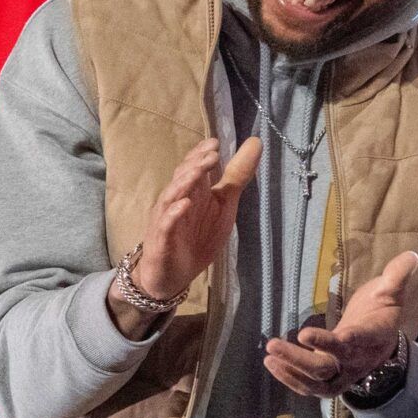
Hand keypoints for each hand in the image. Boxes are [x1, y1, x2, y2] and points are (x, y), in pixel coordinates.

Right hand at [107, 137, 261, 338]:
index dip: (200, 154)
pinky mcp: (162, 240)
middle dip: (195, 164)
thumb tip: (255, 142)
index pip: (192, 167)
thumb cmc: (197, 235)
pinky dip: (174, 214)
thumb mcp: (223, 204)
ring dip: (183, 183)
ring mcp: (166, 220)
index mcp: (191, 192)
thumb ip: (236, 176)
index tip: (215, 142)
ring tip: (197, 172)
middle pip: (182, 178)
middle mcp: (176, 201)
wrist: (173, 274)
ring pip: (171, 197)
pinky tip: (184, 205)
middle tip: (211, 153)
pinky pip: (166, 225)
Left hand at [264, 250, 417, 398]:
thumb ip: (397, 275)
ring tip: (269, 355)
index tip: (309, 335)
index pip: (357, 339)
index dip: (338, 340)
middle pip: (327, 367)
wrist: (381, 341)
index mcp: (373, 336)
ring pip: (317, 380)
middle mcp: (357, 360)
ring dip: (291, 370)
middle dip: (300, 359)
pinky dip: (291, 378)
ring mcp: (343, 373)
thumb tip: (412, 255)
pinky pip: (310, 386)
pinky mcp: (330, 378)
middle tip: (273, 345)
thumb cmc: (382, 311)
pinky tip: (272, 364)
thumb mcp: (391, 292)